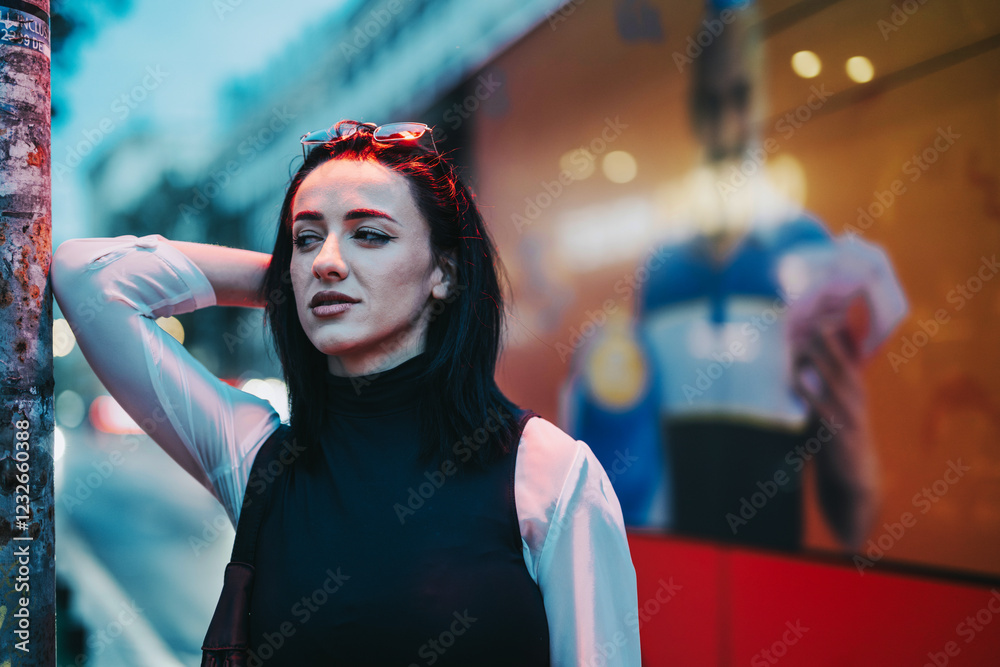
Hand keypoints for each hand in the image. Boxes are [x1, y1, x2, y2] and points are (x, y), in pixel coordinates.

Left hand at [791, 296, 879, 549]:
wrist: (856, 483)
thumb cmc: (838, 438)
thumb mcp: (836, 404)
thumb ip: (826, 379)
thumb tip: (807, 352)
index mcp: (855, 387)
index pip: (849, 352)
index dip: (838, 330)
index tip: (823, 306)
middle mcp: (855, 396)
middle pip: (841, 360)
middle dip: (827, 338)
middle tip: (811, 314)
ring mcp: (849, 415)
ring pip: (833, 380)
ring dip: (818, 359)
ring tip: (803, 339)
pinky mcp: (838, 434)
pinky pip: (821, 409)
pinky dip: (807, 393)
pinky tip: (793, 379)